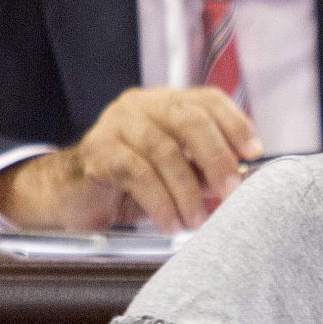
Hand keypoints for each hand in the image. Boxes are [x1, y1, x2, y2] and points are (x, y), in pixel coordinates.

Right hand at [0, 87, 261, 231]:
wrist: (68, 197)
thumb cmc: (128, 186)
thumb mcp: (174, 176)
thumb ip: (203, 173)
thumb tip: (240, 182)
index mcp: (165, 103)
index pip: (207, 100)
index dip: (235, 123)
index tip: (254, 152)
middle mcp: (142, 105)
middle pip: (189, 119)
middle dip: (216, 157)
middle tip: (230, 191)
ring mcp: (117, 124)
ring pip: (164, 150)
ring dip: (187, 190)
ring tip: (196, 221)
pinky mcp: (97, 151)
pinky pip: (137, 173)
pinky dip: (160, 202)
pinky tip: (170, 223)